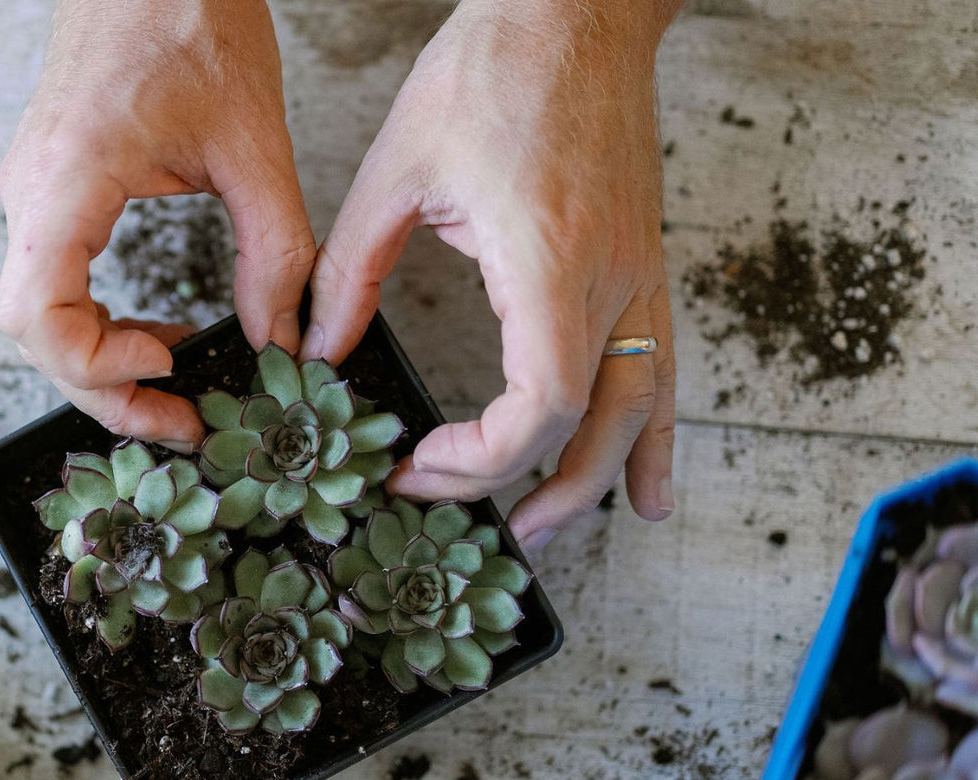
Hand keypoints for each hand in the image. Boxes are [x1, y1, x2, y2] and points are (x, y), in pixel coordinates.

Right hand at [0, 0, 316, 450]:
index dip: (98, 366)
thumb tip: (283, 338)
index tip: (171, 362)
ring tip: (171, 382)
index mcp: (68, 179)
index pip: (37, 317)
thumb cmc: (191, 20)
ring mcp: (31, 193)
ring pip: (35, 317)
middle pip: (31, 334)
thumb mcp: (255, 145)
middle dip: (103, 390)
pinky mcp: (48, 192)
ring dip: (98, 363)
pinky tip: (153, 332)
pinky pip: (49, 284)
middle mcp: (31, 193)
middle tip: (179, 420)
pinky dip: (95, 325)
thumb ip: (276, 251)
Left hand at [305, 0, 679, 550]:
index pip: (537, 407)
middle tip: (487, 528)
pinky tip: (650, 481)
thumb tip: (316, 345)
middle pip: (592, 425)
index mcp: (548, 265)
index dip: (478, 460)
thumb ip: (351, 269)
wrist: (577, 10)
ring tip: (559, 527)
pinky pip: (662, 365)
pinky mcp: (643, 259)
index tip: (416, 465)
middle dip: (537, 488)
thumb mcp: (397, 170)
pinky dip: (654, 431)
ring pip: (643, 405)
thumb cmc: (493, 71)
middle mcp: (610, 281)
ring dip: (602, 477)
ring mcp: (638, 272)